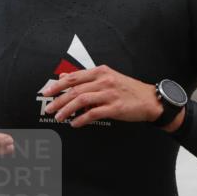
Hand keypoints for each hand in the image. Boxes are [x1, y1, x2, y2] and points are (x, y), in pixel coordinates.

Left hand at [41, 65, 183, 130]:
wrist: (150, 99)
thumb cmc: (128, 89)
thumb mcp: (107, 77)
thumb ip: (86, 78)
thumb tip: (64, 77)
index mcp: (101, 72)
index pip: (74, 77)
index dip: (58, 85)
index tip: (47, 92)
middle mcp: (104, 81)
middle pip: (75, 90)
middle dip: (59, 100)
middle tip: (49, 108)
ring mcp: (110, 94)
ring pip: (82, 101)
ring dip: (67, 110)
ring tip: (59, 117)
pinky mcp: (115, 107)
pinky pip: (93, 113)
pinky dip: (81, 119)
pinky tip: (75, 123)